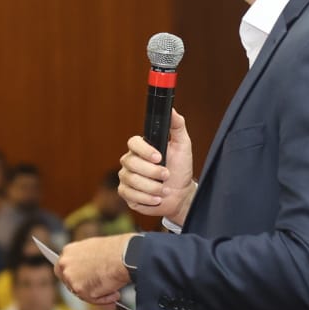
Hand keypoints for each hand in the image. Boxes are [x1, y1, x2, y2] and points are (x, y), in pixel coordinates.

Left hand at [56, 234, 134, 306]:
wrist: (125, 255)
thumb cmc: (117, 251)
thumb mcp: (97, 253)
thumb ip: (89, 265)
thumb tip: (92, 279)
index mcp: (69, 251)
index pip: (64, 269)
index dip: (76, 278)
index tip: (85, 283)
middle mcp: (65, 263)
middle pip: (70, 283)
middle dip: (86, 290)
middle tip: (102, 293)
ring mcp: (70, 276)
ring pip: (82, 293)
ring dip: (98, 295)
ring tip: (114, 294)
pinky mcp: (79, 289)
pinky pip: (91, 299)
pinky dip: (104, 299)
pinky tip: (115, 294)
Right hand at [118, 109, 195, 223]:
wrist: (180, 194)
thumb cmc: (180, 169)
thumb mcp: (182, 145)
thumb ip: (177, 126)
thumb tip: (172, 110)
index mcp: (141, 148)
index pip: (133, 143)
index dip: (145, 150)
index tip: (159, 157)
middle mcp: (130, 161)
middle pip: (131, 163)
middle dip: (152, 172)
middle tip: (166, 175)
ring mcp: (126, 177)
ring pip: (131, 180)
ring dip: (152, 187)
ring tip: (164, 190)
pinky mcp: (126, 193)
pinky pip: (130, 195)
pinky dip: (147, 198)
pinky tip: (157, 198)